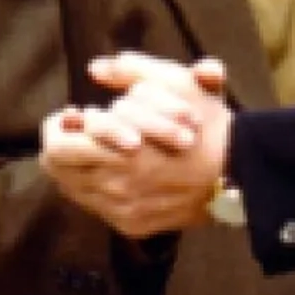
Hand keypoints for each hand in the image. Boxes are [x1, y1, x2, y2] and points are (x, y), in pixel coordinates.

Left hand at [39, 53, 230, 235]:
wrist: (238, 175)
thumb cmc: (207, 126)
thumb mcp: (177, 84)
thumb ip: (132, 70)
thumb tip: (95, 69)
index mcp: (121, 156)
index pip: (56, 149)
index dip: (58, 127)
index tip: (75, 114)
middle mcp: (115, 190)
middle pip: (57, 170)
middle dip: (63, 145)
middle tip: (80, 130)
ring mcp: (122, 212)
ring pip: (73, 189)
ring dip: (78, 166)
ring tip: (98, 148)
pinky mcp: (132, 226)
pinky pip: (95, 206)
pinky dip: (97, 186)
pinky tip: (115, 169)